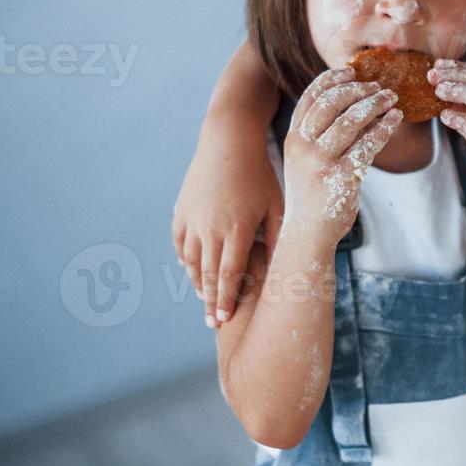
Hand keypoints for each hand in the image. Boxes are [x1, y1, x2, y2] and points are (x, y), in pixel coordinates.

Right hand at [174, 109, 284, 329]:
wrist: (228, 142)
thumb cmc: (260, 173)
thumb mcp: (277, 203)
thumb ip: (280, 234)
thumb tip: (286, 263)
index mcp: (237, 229)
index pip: (230, 274)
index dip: (226, 300)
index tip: (224, 320)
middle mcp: (210, 228)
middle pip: (208, 274)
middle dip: (210, 301)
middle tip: (213, 323)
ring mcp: (192, 220)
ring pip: (191, 261)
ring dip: (197, 283)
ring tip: (204, 300)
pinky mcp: (181, 210)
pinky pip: (179, 242)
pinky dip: (184, 259)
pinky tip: (190, 270)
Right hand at [281, 67, 402, 242]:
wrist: (309, 234)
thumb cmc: (314, 195)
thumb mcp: (308, 161)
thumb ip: (323, 134)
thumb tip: (357, 103)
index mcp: (294, 138)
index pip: (310, 97)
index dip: (331, 80)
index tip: (351, 71)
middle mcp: (303, 146)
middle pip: (331, 103)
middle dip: (357, 89)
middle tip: (379, 86)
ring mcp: (320, 162)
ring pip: (350, 120)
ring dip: (375, 105)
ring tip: (392, 98)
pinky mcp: (341, 177)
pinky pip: (368, 144)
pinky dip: (384, 128)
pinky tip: (395, 120)